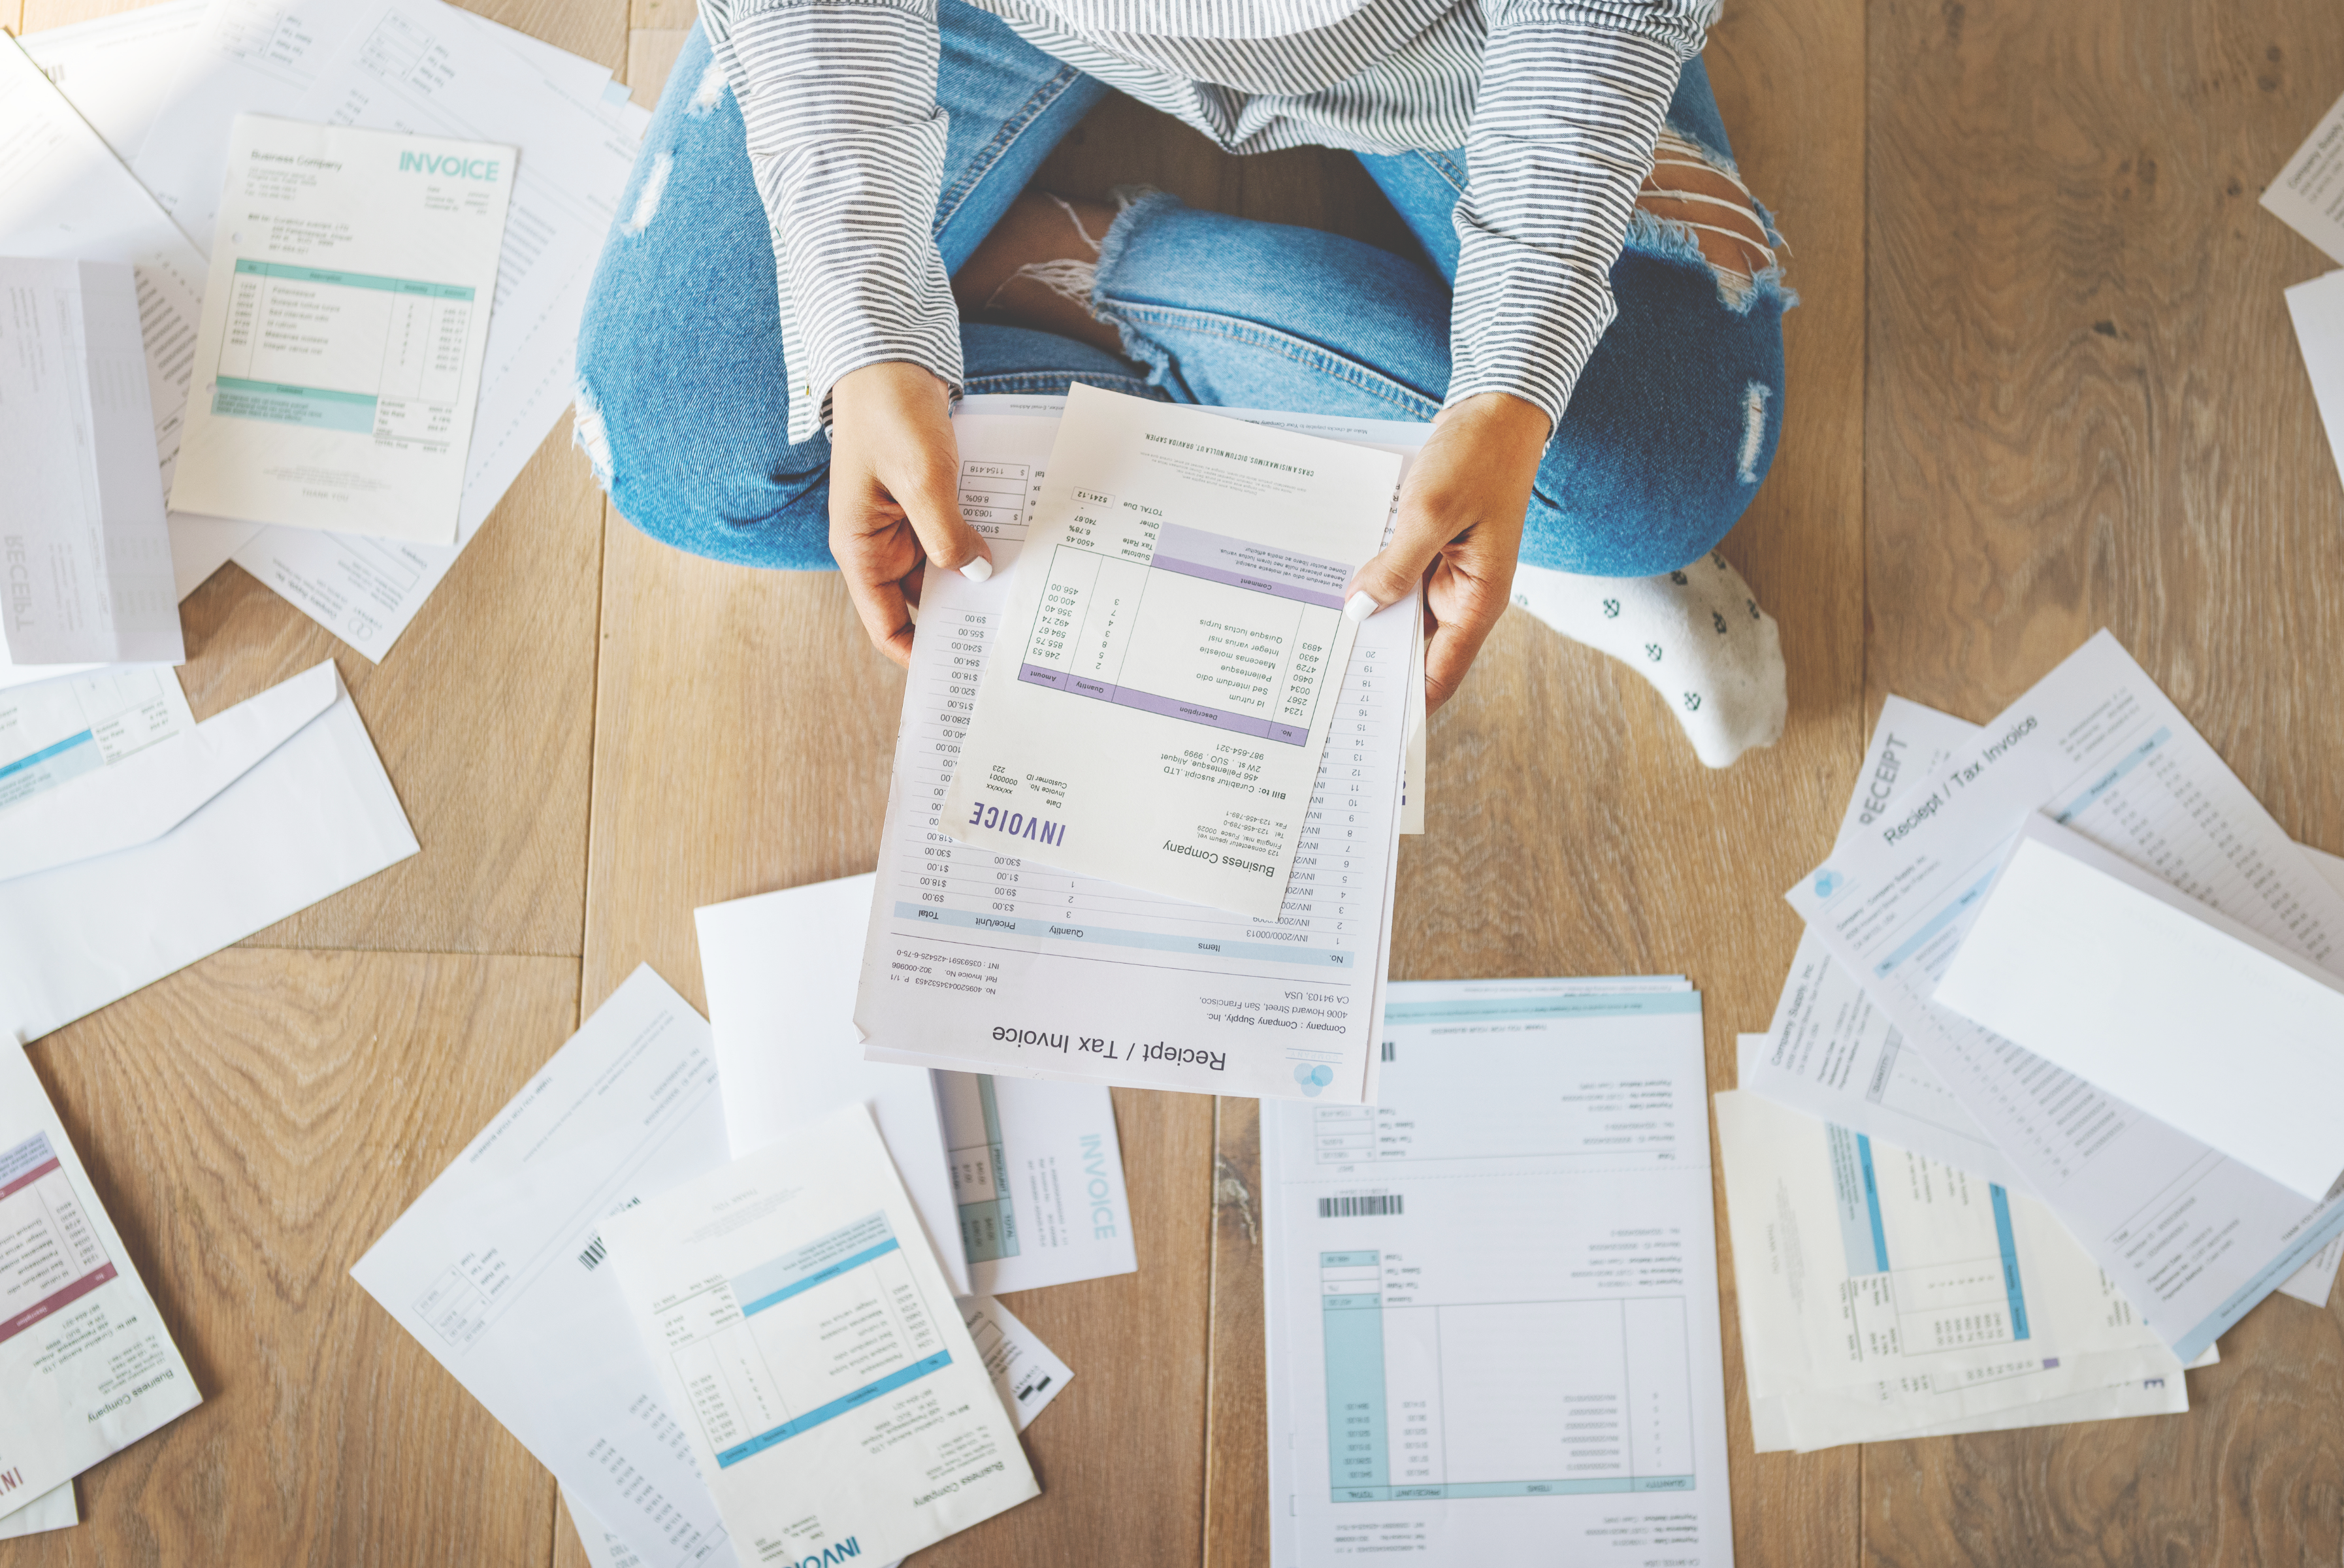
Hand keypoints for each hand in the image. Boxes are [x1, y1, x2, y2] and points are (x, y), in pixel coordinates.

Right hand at [828, 361, 992, 665]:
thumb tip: (977, 573)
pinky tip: (1017, 548)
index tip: (962, 672)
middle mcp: (881, 544)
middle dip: (961, 617)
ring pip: (945, 568)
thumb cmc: (889, 414)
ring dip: (977, 576)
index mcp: (861, 549)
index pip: (886, 625)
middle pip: (922, 602)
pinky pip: (956, 534)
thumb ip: (946, 533)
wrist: (889, 358)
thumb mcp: (921, 478)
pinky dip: (981, 541)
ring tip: (1021, 596)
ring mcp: (905, 523)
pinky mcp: (928, 501)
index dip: (921, 655)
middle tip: (1008, 637)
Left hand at [1342, 392, 1549, 710]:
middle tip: (1323, 683)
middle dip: (1373, 660)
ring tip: (1317, 641)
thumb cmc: (1477, 458)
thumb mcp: (1430, 512)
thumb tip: (1359, 609)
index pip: (1440, 673)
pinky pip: (1397, 578)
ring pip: (1400, 611)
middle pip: (1413, 647)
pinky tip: (1334, 586)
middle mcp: (1463, 595)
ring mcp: (1446, 573)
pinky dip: (1371, 582)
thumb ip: (1395, 566)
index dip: (1405, 704)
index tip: (1367, 724)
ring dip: (1367, 616)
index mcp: (1478, 601)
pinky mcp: (1430, 549)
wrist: (1495, 409)